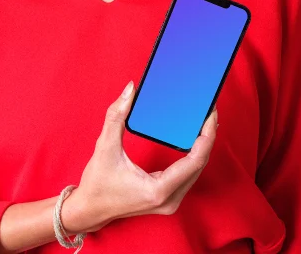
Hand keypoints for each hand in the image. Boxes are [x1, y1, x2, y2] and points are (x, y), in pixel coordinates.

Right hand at [61, 80, 217, 233]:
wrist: (90, 210)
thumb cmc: (96, 184)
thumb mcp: (104, 147)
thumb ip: (116, 116)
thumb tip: (130, 89)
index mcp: (158, 189)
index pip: (196, 160)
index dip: (207, 135)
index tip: (210, 114)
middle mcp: (169, 199)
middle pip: (200, 164)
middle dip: (207, 136)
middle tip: (208, 111)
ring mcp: (171, 202)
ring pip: (197, 170)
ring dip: (203, 146)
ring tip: (205, 121)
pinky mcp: (168, 199)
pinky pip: (189, 175)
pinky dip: (194, 156)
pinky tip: (196, 139)